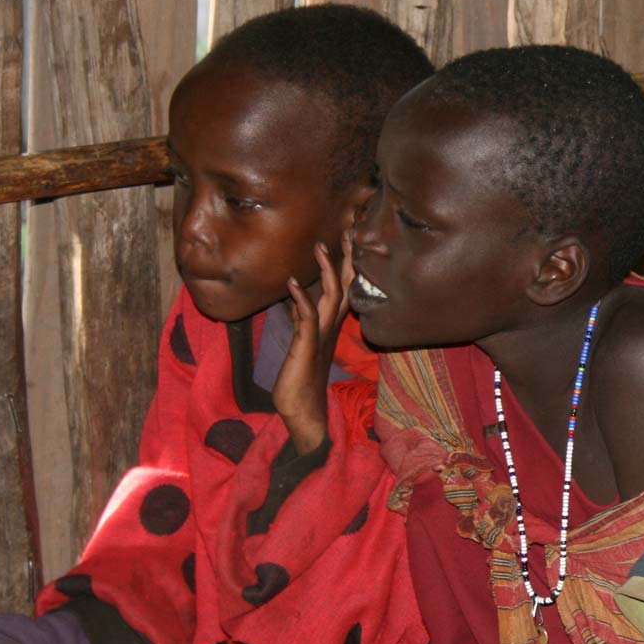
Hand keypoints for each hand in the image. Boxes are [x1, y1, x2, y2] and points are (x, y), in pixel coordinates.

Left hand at [275, 239, 354, 455]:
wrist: (303, 411)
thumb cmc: (300, 381)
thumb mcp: (300, 344)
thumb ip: (302, 321)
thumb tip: (298, 300)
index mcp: (331, 327)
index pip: (344, 289)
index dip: (347, 265)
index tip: (348, 241)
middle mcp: (331, 328)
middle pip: (345, 287)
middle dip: (346, 260)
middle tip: (349, 231)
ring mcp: (320, 336)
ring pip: (331, 297)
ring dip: (326, 272)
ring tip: (320, 247)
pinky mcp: (306, 345)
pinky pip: (307, 317)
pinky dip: (301, 298)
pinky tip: (293, 282)